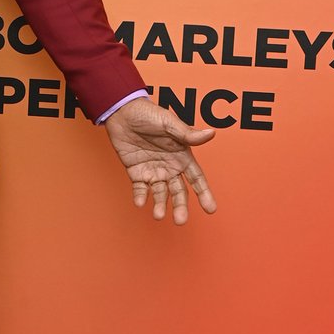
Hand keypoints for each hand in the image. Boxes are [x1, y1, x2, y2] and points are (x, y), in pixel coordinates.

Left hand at [104, 98, 216, 224]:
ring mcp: (153, 171)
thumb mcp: (169, 123)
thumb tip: (211, 134)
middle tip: (180, 221)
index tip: (211, 209)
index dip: (204, 194)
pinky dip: (140, 197)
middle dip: (180, 206)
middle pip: (179, 192)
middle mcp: (170, 167)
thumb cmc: (149, 114)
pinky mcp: (137, 173)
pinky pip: (140, 189)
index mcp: (182, 156)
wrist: (122, 112)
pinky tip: (140, 203)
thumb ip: (188, 133)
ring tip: (158, 215)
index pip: (196, 179)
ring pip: (160, 193)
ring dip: (160, 205)